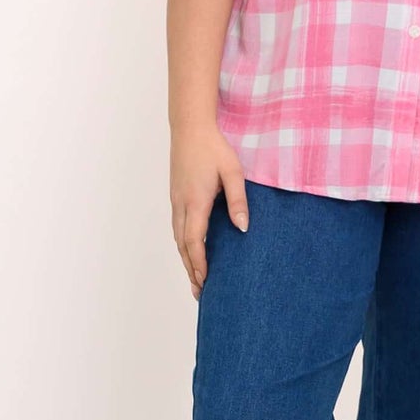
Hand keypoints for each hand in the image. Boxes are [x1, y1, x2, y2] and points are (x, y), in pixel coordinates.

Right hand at [170, 124, 250, 300]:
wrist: (190, 128)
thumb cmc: (214, 148)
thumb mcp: (233, 172)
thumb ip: (238, 201)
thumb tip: (243, 228)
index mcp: (196, 202)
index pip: (194, 241)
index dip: (199, 263)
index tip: (205, 281)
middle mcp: (182, 205)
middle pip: (183, 245)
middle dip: (191, 269)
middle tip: (200, 292)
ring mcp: (176, 201)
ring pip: (178, 237)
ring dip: (185, 259)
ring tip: (195, 278)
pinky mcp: (176, 196)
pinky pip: (177, 227)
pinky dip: (183, 244)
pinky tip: (190, 251)